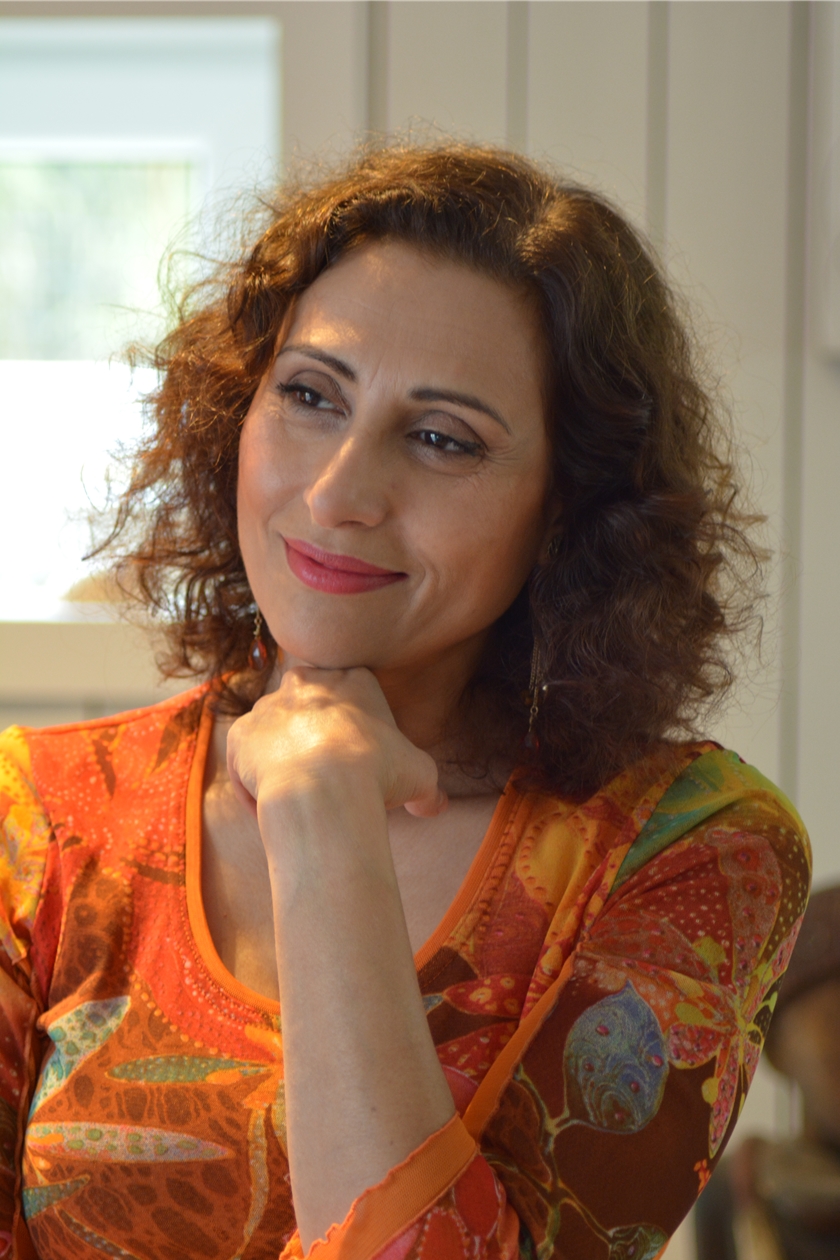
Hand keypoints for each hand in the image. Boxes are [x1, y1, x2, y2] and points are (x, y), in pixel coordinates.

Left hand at [225, 666, 447, 822]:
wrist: (322, 791)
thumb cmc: (376, 774)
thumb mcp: (419, 774)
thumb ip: (427, 785)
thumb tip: (435, 805)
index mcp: (351, 679)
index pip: (353, 691)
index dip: (358, 726)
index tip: (362, 756)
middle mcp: (304, 683)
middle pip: (310, 706)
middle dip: (316, 735)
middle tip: (330, 774)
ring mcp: (267, 706)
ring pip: (276, 732)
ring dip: (285, 758)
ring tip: (302, 796)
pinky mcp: (239, 734)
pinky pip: (247, 760)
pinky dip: (256, 782)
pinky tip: (275, 807)